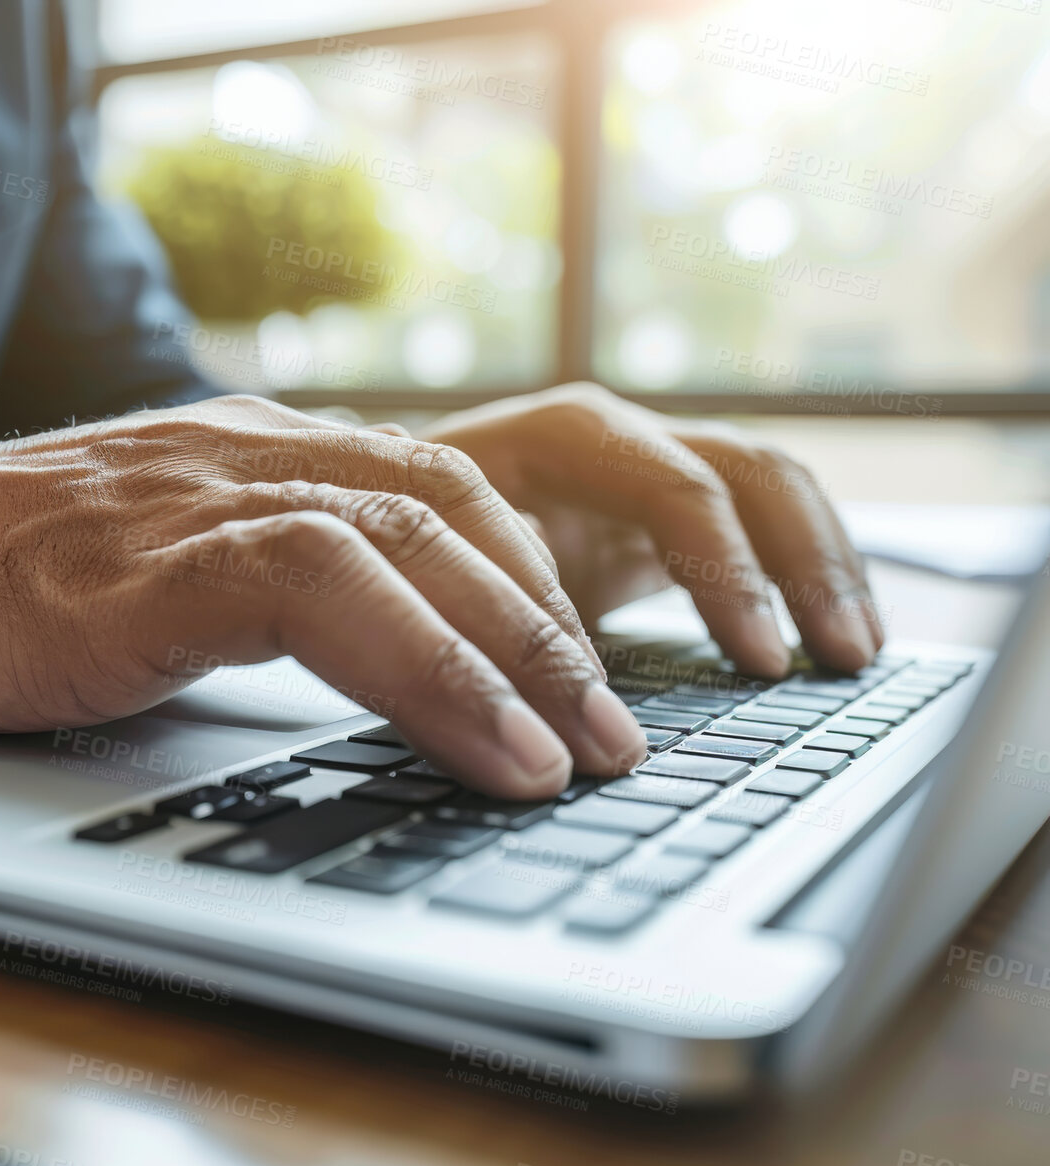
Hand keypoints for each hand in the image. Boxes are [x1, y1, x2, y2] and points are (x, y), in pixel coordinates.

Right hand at [0, 395, 646, 798]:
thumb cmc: (15, 586)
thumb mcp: (176, 573)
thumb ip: (274, 593)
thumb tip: (382, 680)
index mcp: (266, 456)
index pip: (443, 491)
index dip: (533, 583)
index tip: (582, 686)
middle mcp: (256, 455)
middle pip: (459, 507)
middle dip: (557, 627)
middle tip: (618, 736)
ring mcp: (210, 495)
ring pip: (416, 535)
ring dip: (522, 651)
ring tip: (582, 757)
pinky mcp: (161, 557)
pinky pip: (329, 587)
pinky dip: (431, 668)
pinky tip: (492, 748)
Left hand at [420, 383, 883, 677]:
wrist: (380, 513)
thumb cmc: (396, 532)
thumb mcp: (430, 549)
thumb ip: (498, 575)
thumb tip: (550, 623)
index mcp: (562, 435)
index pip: (678, 488)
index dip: (728, 572)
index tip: (760, 658)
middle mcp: (619, 438)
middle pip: (749, 474)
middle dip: (806, 563)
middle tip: (842, 658)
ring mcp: (647, 470)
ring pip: (771, 491)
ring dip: (825, 567)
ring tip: (857, 654)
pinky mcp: (663, 516)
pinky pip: (759, 526)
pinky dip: (802, 575)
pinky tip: (833, 638)